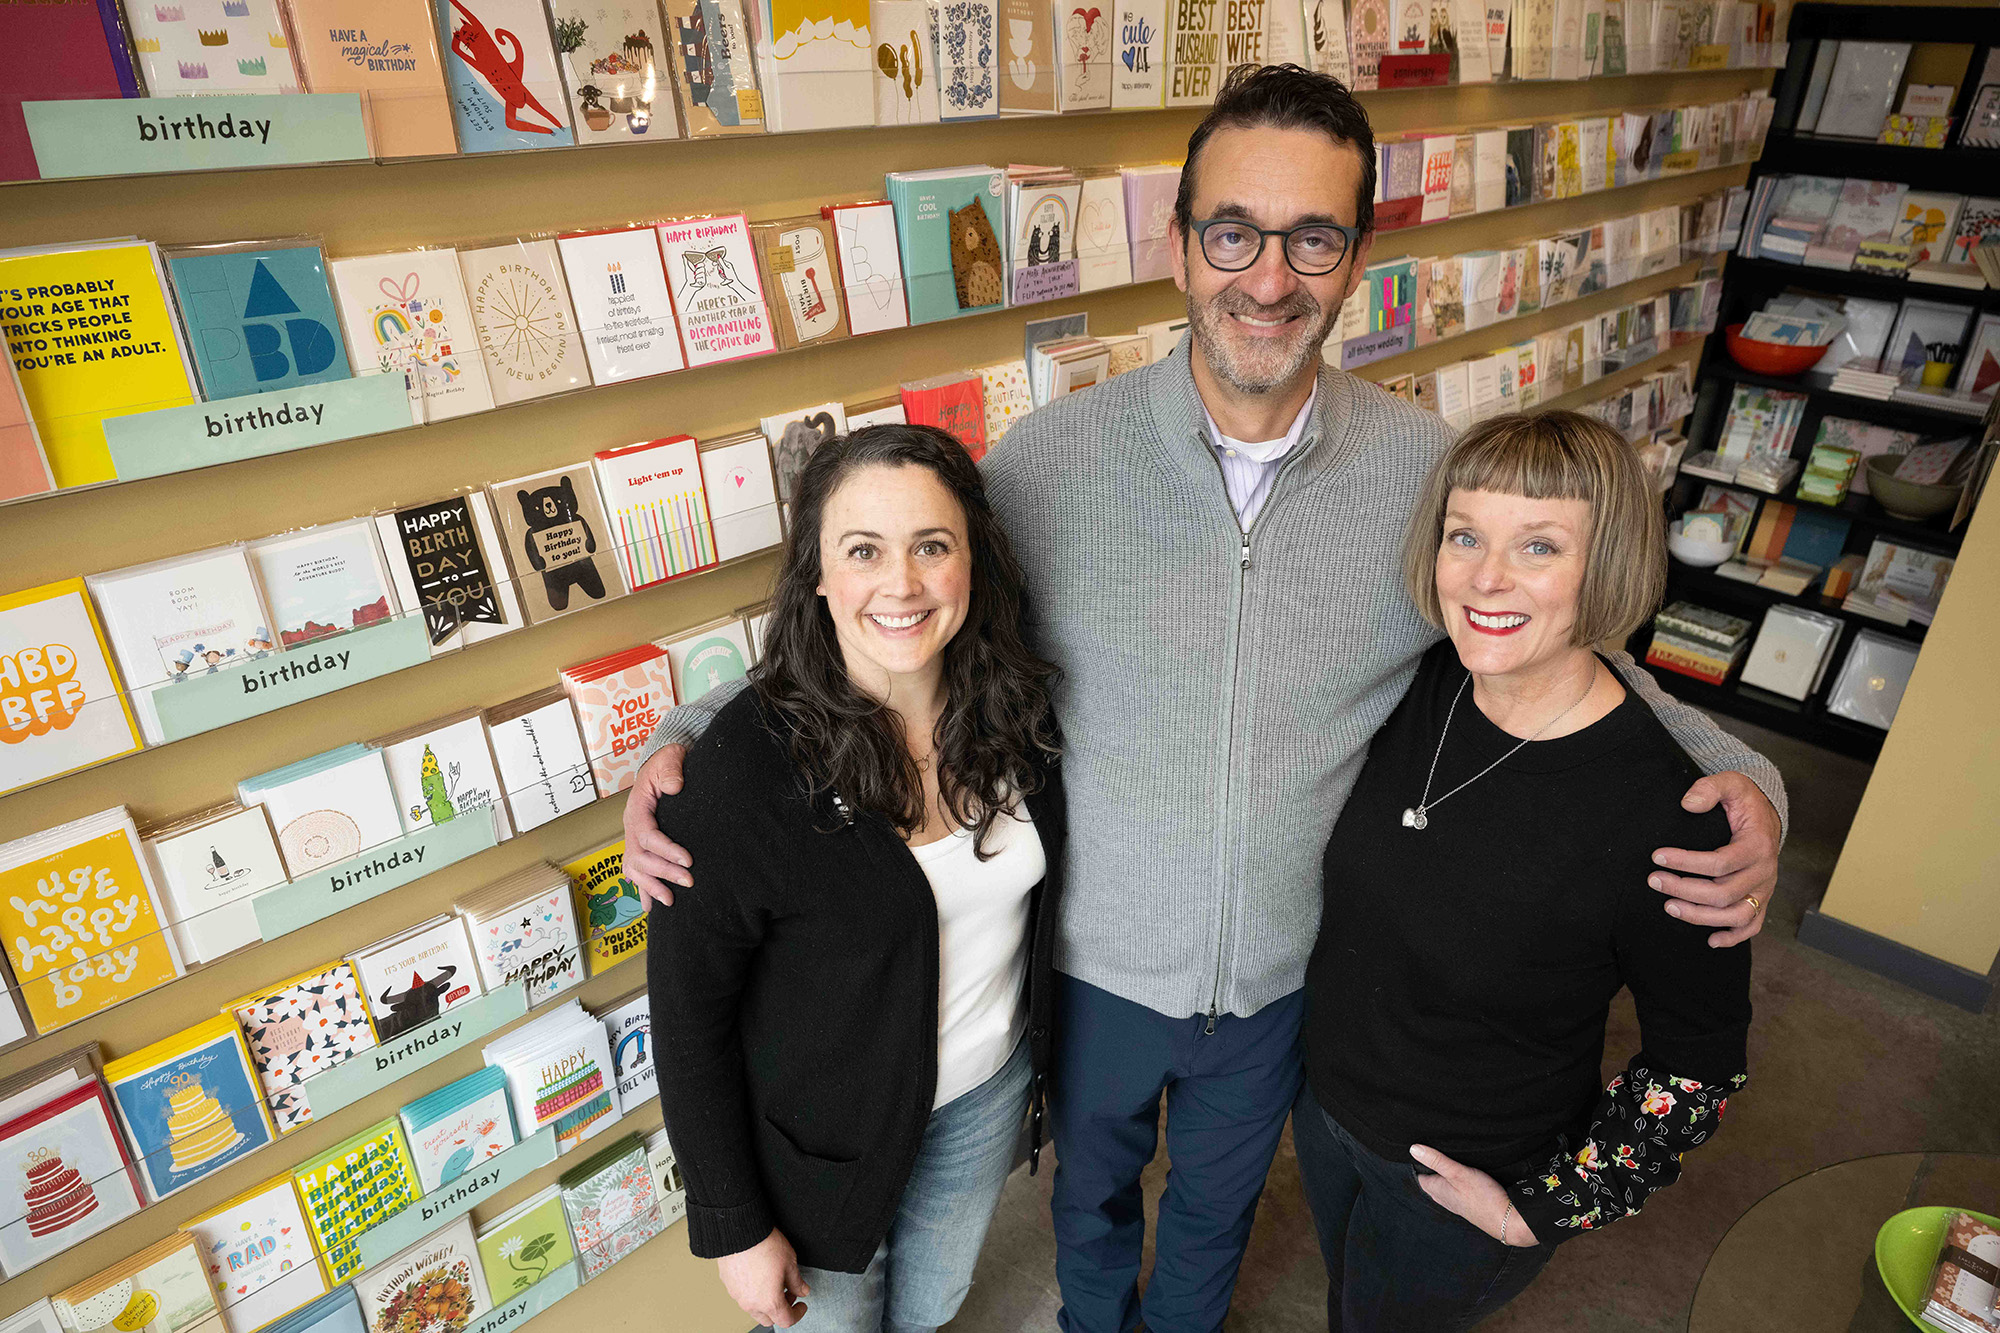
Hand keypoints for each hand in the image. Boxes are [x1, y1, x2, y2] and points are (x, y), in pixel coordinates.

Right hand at [622, 743, 692, 907]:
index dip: (666, 850)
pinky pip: (636, 870)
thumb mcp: (670, 757)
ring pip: (634, 868)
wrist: (662, 763)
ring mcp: (634, 837)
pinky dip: (642, 889)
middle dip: (664, 872)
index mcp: (637, 808)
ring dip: (651, 886)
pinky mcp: (640, 844)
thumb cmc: (667, 761)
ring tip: (671, 901)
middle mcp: (632, 825)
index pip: (647, 835)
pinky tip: (650, 907)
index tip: (688, 859)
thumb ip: (671, 770)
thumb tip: (674, 787)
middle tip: (689, 881)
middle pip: (640, 857)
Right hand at [717, 1229, 809, 1327]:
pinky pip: (742, 1296)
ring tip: (773, 1282)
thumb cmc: (764, 1244)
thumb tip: (802, 1290)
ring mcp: (737, 1295)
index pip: (786, 1320)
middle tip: (789, 1292)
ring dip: (766, 1302)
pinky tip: (759, 1275)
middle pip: (769, 1319)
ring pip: (754, 1309)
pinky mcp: (728, 1285)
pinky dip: (753, 1292)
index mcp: (769, 1301)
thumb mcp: (790, 1263)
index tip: (801, 1305)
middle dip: (781, 1309)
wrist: (740, 1231)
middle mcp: (751, 1303)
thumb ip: (797, 1282)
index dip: (798, 1313)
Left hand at [1409, 1145, 1537, 1246]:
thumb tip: (1413, 1149)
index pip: (1418, 1174)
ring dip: (1443, 1174)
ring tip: (1447, 1160)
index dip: (1418, 1162)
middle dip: (1429, 1167)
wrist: (1508, 1220)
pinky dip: (1455, 1182)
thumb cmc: (1483, 1198)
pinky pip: (1456, 1190)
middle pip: (1430, 1180)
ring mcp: (1455, 1202)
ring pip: (1443, 1185)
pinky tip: (1462, 1176)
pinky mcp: (1468, 1204)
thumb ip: (1437, 1161)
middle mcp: (1443, 1198)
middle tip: (1433, 1151)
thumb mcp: (1458, 1173)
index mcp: (1436, 1190)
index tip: (1419, 1148)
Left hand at [1652, 771, 1778, 947]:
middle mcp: (1765, 872)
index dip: (1686, 862)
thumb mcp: (1730, 783)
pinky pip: (1752, 926)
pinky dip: (1733, 937)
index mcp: (1757, 845)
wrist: (1766, 816)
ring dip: (1700, 917)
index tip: (1657, 856)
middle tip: (1653, 880)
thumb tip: (1687, 804)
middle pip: (1722, 893)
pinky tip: (1709, 940)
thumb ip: (1708, 788)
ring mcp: (1764, 889)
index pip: (1719, 862)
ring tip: (1668, 907)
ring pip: (1736, 916)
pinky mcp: (1761, 900)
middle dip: (1683, 889)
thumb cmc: (1743, 800)